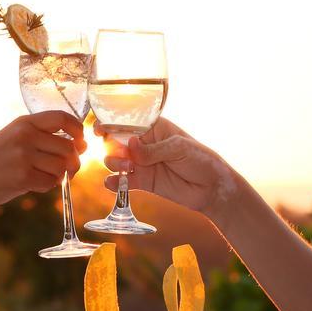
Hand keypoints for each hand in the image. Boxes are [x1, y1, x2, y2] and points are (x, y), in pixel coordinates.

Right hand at [0, 112, 84, 205]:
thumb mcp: (14, 136)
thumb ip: (42, 136)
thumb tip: (79, 145)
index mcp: (24, 122)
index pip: (62, 118)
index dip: (78, 130)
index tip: (81, 141)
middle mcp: (25, 136)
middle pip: (68, 147)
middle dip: (74, 161)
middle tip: (68, 169)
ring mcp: (23, 156)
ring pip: (62, 166)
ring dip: (60, 175)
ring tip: (46, 176)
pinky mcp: (22, 177)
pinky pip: (51, 182)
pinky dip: (48, 186)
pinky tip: (35, 183)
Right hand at [98, 117, 238, 214]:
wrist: (211, 188)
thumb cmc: (200, 159)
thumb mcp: (179, 148)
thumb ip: (154, 148)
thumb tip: (131, 145)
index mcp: (153, 128)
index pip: (126, 122)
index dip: (109, 124)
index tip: (100, 129)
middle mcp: (143, 144)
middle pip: (114, 141)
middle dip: (112, 147)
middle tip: (123, 156)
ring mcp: (141, 163)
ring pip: (114, 160)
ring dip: (113, 163)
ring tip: (127, 169)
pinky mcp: (142, 182)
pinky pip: (120, 181)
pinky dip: (114, 183)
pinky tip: (115, 183)